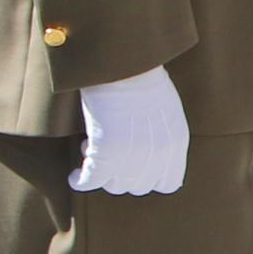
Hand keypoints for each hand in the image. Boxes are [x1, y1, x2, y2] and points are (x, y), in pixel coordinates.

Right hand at [70, 68, 188, 196]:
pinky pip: (89, 182)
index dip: (151, 178)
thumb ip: (164, 138)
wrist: (123, 67)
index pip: (169, 183)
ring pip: (114, 186)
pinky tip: (75, 174)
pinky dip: (80, 181)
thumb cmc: (142, 80)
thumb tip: (150, 157)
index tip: (136, 167)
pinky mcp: (104, 156)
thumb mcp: (166, 111)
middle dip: (124, 174)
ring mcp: (132, 159)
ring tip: (93, 148)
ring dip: (102, 172)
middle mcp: (157, 157)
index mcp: (176, 145)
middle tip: (111, 153)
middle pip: (138, 186)